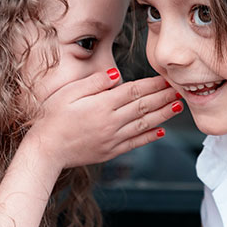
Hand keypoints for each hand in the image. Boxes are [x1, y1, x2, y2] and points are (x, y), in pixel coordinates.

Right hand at [26, 69, 182, 168]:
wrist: (46, 150)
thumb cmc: (51, 118)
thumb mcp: (68, 92)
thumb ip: (94, 83)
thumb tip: (117, 75)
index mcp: (102, 105)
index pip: (134, 91)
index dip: (152, 84)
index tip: (166, 79)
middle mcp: (111, 122)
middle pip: (143, 106)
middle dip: (164, 97)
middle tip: (180, 90)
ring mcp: (112, 138)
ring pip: (144, 124)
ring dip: (163, 115)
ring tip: (177, 107)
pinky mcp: (110, 152)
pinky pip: (135, 143)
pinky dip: (149, 137)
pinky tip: (161, 132)